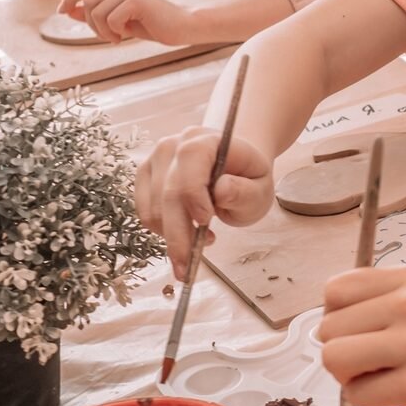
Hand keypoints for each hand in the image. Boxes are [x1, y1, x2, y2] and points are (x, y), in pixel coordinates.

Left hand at [57, 0, 197, 44]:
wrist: (183, 26)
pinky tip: (126, 35)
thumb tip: (68, 9)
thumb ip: (96, 11)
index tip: (62, 11)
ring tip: (118, 37)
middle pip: (87, 1)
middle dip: (91, 24)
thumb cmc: (153, 23)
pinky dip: (113, 32)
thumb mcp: (119, 18)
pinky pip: (110, 19)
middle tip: (108, 36)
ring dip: (102, 31)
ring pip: (95, 11)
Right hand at [136, 126, 273, 278]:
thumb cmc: (248, 178)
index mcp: (206, 139)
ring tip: (205, 238)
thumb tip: (221, 190)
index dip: (194, 194)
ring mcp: (155, 160)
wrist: (234, 166)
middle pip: (168, 192)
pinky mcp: (144, 177)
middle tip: (190, 266)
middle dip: (179, 235)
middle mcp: (174, 145)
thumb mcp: (260, 188)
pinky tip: (188, 231)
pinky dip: (164, 230)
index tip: (207, 222)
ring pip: (153, 208)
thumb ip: (244, 191)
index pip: (191, 161)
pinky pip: (145, 212)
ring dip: (174, 235)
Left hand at [319, 265, 405, 405]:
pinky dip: (369, 400)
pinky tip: (399, 393)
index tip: (360, 331)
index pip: (336, 289)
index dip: (339, 315)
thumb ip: (390, 298)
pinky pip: (357, 394)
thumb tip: (333, 320)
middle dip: (343, 349)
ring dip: (350, 376)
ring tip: (383, 376)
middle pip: (328, 327)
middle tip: (375, 360)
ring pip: (335, 358)